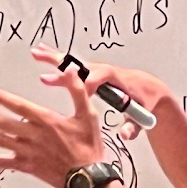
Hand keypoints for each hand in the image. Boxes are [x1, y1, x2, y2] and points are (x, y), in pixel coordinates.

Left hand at [0, 67, 103, 187]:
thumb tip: (70, 71)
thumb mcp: (88, 114)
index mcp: (46, 121)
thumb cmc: (88, 147)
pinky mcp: (26, 166)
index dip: (0, 98)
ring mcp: (27, 152)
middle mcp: (32, 136)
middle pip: (1, 122)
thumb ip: (77, 90)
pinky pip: (3, 163)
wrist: (88, 178)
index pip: (18, 106)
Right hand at [31, 44, 172, 140]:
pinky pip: (73, 67)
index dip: (92, 82)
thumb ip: (133, 126)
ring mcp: (97, 71)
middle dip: (64, 63)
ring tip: (37, 53)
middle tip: (45, 58)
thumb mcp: (142, 116)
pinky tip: (43, 56)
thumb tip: (125, 134)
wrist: (149, 88)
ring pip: (74, 63)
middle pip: (82, 65)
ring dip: (55, 58)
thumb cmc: (145, 101)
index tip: (81, 90)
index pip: (102, 77)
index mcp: (117, 80)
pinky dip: (57, 60)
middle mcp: (105, 71)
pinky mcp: (92, 73)